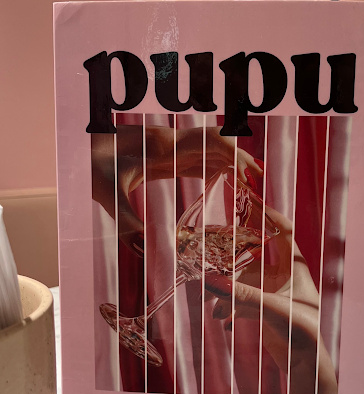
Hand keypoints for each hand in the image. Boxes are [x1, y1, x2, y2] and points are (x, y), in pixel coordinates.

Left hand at [91, 125, 262, 255]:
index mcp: (163, 146)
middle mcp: (170, 143)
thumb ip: (127, 222)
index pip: (212, 143)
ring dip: (230, 164)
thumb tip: (146, 250)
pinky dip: (214, 168)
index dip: (236, 156)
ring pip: (209, 151)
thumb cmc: (87, 167)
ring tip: (251, 185)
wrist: (72, 150)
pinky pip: (195, 158)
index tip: (253, 176)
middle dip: (241, 161)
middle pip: (216, 145)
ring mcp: (166, 147)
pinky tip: (225, 180)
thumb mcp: (106, 194)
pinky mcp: (161, 156)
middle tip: (261, 184)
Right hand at [205, 207, 337, 393]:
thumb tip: (209, 282)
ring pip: (243, 280)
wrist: (306, 366)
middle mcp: (284, 275)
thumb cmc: (301, 333)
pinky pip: (241, 300)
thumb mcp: (269, 310)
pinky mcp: (265, 309)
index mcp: (295, 266)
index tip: (247, 199)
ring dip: (226, 290)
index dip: (266, 213)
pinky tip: (222, 321)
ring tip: (210, 302)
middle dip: (230, 257)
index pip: (282, 230)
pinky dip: (229, 307)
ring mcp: (273, 292)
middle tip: (207, 250)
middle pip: (253, 255)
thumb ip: (239, 296)